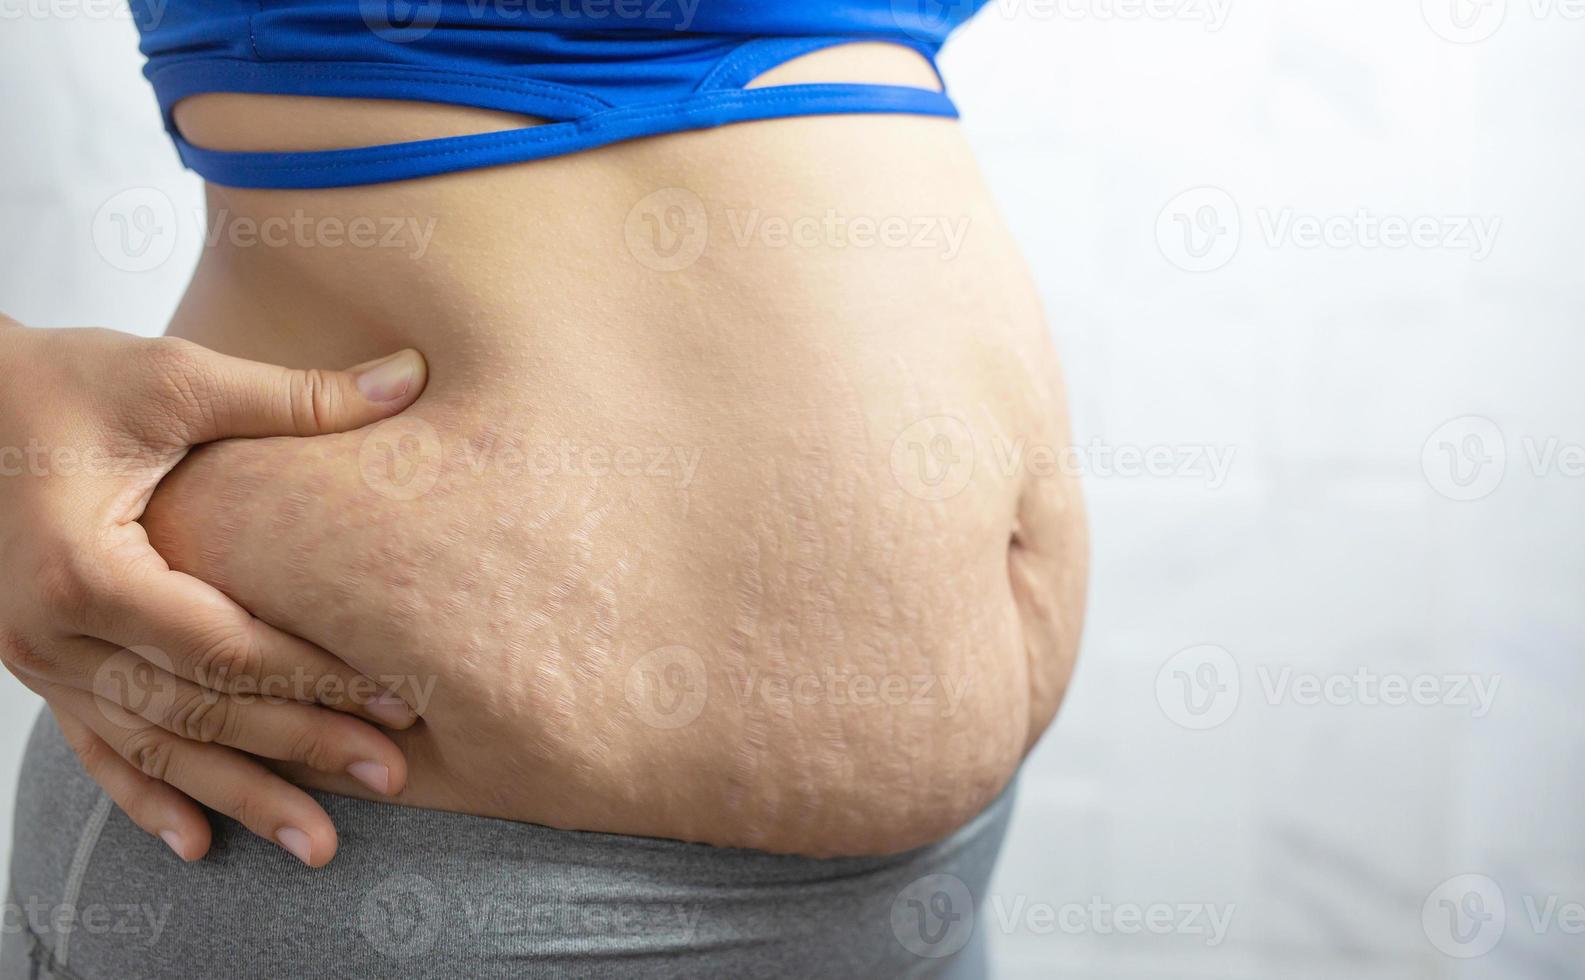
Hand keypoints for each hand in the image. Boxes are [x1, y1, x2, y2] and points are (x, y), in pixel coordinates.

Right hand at [0, 315, 427, 866]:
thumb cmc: (64, 384)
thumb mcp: (176, 381)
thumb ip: (294, 399)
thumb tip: (412, 377)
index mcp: (87, 572)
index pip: (226, 648)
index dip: (318, 679)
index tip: (401, 703)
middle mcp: (52, 635)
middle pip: (198, 712)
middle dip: (298, 750)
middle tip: (388, 780)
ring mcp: (36, 662)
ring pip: (153, 748)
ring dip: (239, 797)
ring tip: (319, 845)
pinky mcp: (36, 666)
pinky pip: (93, 748)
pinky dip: (147, 798)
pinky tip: (200, 843)